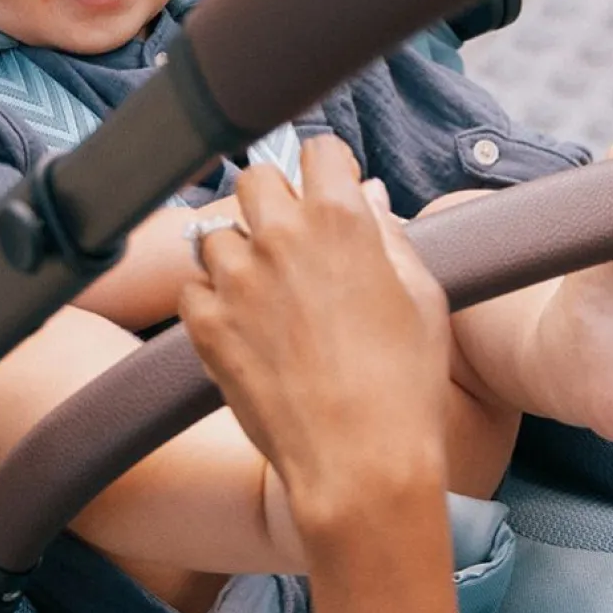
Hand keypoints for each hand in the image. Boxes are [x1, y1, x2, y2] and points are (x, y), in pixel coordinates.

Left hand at [179, 137, 451, 548]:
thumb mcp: (421, 298)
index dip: (325, 169)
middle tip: (289, 238)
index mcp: (341, 220)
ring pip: (215, 232)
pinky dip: (210, 299)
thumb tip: (366, 197)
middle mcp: (280, 237)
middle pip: (255, 178)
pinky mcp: (204, 323)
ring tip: (263, 292)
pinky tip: (240, 326)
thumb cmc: (405, 385)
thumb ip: (389, 236)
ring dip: (237, 252)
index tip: (327, 190)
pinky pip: (191, 286)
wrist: (360, 462)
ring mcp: (235, 279)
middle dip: (272, 199)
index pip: (317, 150)